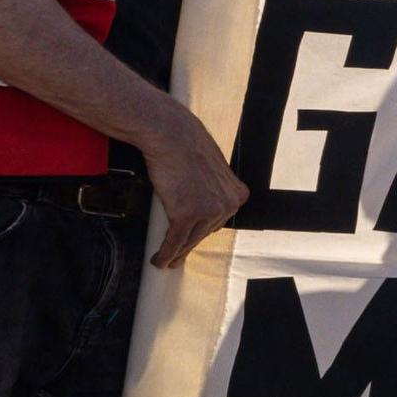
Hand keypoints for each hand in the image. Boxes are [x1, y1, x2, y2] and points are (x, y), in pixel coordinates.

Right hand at [141, 115, 251, 268]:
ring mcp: (209, 211)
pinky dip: (166, 253)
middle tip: (176, 258)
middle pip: (203, 233)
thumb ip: (213, 189)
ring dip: (176, 254)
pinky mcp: (187, 215)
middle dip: (188, 246)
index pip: (218, 221)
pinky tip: (159, 259)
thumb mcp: (212, 170)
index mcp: (237, 195)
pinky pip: (175, 241)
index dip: (201, 232)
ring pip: (189, 240)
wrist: (172, 135)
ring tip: (166, 261)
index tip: (191, 241)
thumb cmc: (186, 147)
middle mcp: (228, 205)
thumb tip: (203, 202)